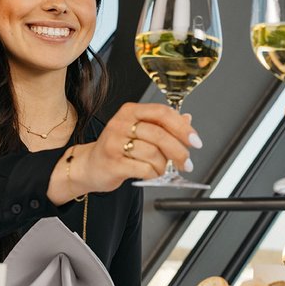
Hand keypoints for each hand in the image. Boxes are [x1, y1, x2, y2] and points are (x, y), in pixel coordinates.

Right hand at [48, 103, 198, 202]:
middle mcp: (121, 123)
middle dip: (179, 151)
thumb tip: (187, 120)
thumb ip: (163, 125)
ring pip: (153, 153)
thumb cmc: (117, 148)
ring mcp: (115, 142)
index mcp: (131, 111)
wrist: (88, 166)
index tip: (195, 140)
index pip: (162, 113)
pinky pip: (144, 169)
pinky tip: (152, 174)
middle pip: (159, 135)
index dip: (182, 127)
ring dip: (164, 166)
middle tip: (187, 162)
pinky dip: (154, 174)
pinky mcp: (113, 163)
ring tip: (162, 170)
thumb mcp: (139, 131)